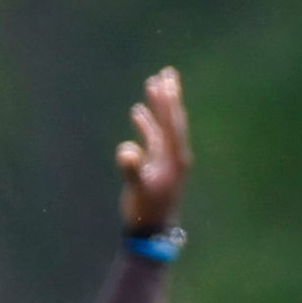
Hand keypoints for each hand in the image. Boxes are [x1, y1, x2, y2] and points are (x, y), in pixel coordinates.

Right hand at [117, 67, 189, 233]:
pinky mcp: (157, 164)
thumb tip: (126, 151)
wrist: (151, 230)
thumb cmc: (146, 211)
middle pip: (172, 120)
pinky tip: (137, 112)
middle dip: (169, 97)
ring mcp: (166, 159)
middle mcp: (175, 156)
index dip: (168, 102)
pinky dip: (146, 124)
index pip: (172, 124)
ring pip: (162, 126)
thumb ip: (131, 170)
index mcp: (176, 158)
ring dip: (157, 107)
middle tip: (168, 73)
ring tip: (153, 84)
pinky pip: (153, 138)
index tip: (166, 82)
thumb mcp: (138, 190)